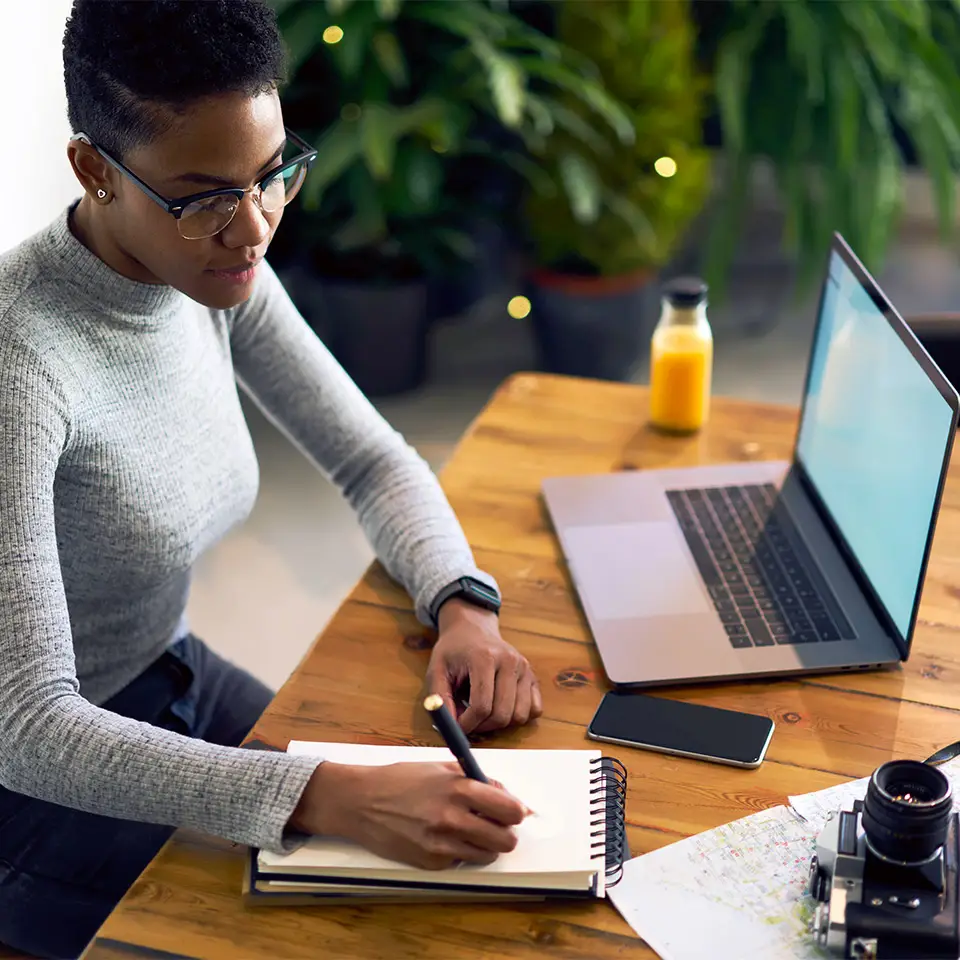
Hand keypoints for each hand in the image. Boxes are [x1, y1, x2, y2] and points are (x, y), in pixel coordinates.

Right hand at [290, 761, 524, 869]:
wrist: (362, 802)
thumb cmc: (402, 780)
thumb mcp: (441, 768)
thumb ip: (475, 779)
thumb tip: (506, 794)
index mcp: (459, 788)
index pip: (510, 809)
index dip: (516, 812)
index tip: (514, 812)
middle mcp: (453, 818)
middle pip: (505, 839)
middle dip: (505, 832)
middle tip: (495, 825)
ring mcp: (442, 843)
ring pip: (487, 854)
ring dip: (485, 845)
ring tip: (469, 830)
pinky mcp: (431, 862)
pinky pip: (461, 861)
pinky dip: (460, 852)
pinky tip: (443, 837)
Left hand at [425, 599, 542, 734]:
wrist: (473, 629)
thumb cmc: (453, 651)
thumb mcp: (436, 670)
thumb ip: (439, 699)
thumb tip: (450, 729)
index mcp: (484, 657)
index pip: (482, 705)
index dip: (468, 724)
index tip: (458, 728)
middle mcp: (510, 661)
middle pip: (502, 714)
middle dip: (483, 727)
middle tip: (469, 722)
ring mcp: (524, 668)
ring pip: (519, 716)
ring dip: (499, 723)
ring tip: (482, 710)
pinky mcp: (532, 676)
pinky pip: (534, 710)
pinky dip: (517, 716)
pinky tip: (500, 706)